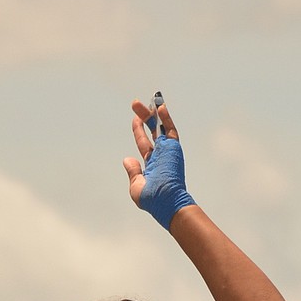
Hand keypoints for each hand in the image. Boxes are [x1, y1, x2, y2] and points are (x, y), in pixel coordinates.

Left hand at [123, 98, 195, 229]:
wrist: (166, 202)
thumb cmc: (152, 200)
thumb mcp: (136, 186)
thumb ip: (133, 171)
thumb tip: (127, 159)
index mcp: (152, 164)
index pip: (144, 142)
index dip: (139, 130)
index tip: (135, 119)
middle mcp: (161, 155)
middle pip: (152, 130)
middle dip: (144, 116)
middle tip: (135, 103)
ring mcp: (168, 150)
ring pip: (161, 127)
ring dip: (154, 113)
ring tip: (149, 99)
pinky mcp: (174, 148)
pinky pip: (171, 130)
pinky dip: (166, 118)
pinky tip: (160, 107)